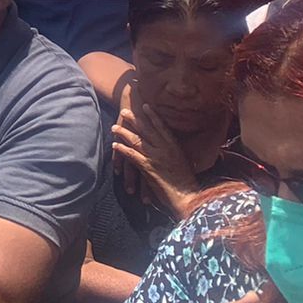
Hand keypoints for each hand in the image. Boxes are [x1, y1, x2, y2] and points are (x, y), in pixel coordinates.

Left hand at [113, 103, 201, 218]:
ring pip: (137, 140)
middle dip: (134, 120)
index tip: (145, 106)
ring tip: (114, 127)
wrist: (188, 197)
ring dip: (123, 132)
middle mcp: (165, 149)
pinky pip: (132, 155)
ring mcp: (156, 158)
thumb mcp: (182, 161)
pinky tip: (114, 145)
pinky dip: (122, 149)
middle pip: (146, 130)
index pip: (162, 127)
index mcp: (174, 146)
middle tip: (123, 111)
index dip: (152, 116)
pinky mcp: (148, 168)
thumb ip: (173, 152)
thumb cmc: (186, 181)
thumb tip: (168, 146)